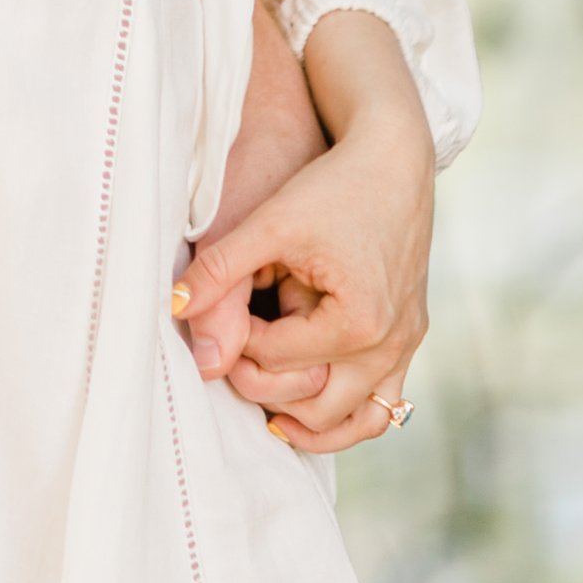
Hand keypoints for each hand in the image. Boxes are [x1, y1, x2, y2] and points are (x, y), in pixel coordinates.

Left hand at [174, 10, 434, 453]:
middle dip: (269, 391)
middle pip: (319, 406)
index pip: (277, 360)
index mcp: (357, 322)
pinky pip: (384, 402)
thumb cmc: (333, 186)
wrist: (394, 158)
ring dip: (313, 424)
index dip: (238, 343)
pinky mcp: (411, 335)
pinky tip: (308, 397)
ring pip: (360, 421)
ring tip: (269, 414)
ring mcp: (407, 344)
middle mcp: (390, 344)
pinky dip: (348, 411)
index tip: (222, 315)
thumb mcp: (271, 223)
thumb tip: (171, 306)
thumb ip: (220, 268)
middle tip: (235, 362)